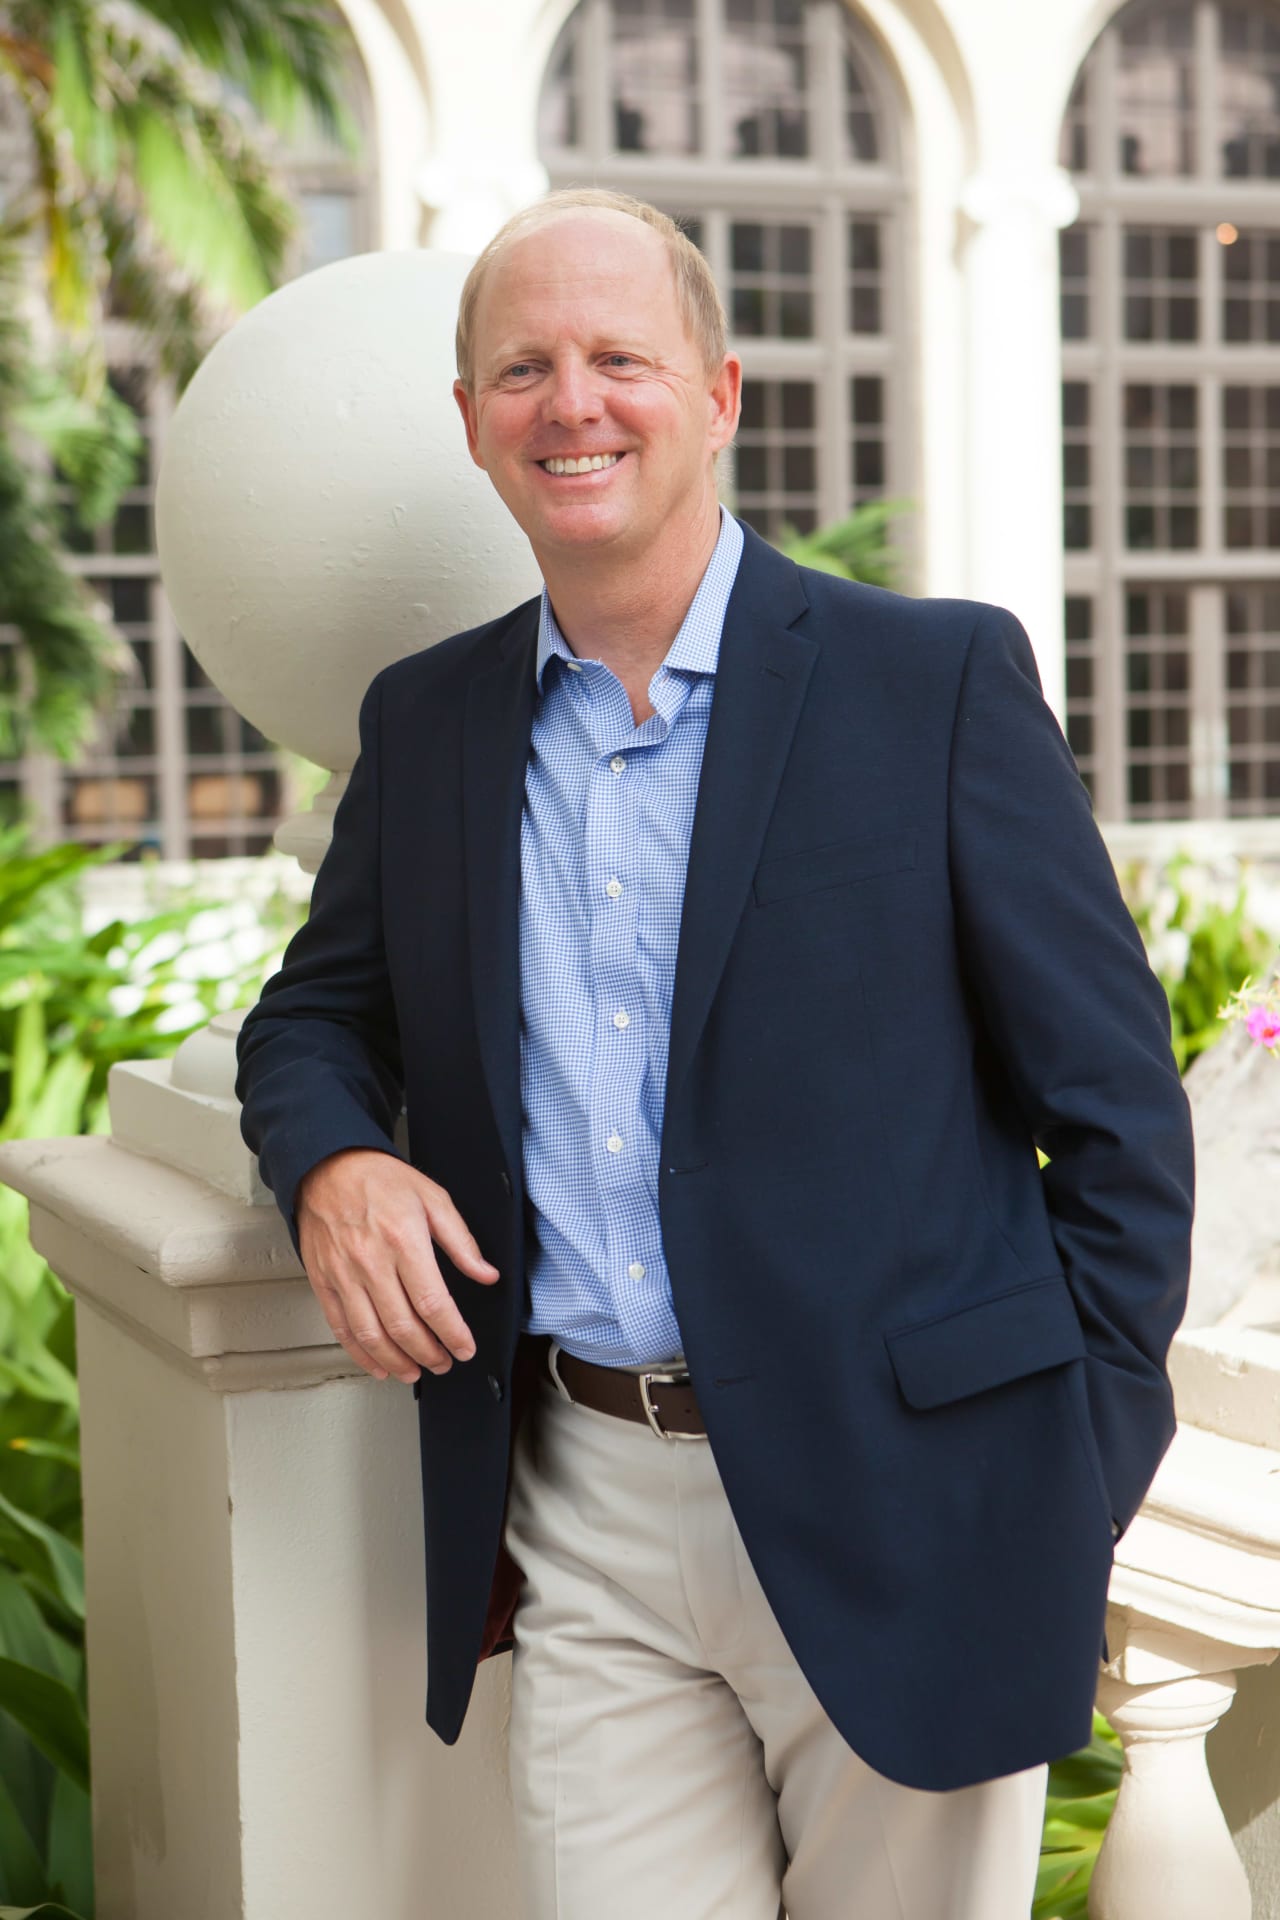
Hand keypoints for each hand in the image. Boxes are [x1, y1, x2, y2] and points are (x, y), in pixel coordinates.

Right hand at [296, 1149, 499, 1384]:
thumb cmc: (380, 1180)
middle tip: (445, 1362)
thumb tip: (486, 1274)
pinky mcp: (323, 1281)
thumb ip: (462, 1241)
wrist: (328, 1166)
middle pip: (403, 1326)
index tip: (465, 1348)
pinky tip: (379, 1365)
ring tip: (416, 1371)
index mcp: (403, 1241)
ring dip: (397, 1361)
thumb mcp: (433, 1198)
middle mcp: (371, 1262)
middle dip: (429, 1353)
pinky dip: (361, 1353)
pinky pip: (341, 1327)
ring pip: (371, 1335)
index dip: (453, 1333)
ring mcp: (344, 1275)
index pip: (433, 1303)